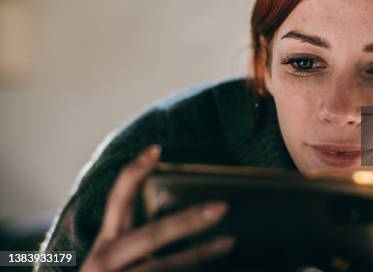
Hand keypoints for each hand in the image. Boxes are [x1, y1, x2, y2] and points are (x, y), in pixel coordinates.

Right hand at [82, 145, 233, 270]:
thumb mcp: (115, 257)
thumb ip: (138, 237)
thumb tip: (183, 212)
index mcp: (105, 243)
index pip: (118, 199)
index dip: (134, 172)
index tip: (156, 149)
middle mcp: (107, 260)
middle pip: (151, 235)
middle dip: (187, 221)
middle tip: (221, 207)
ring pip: (165, 266)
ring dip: (201, 254)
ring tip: (229, 242)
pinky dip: (192, 271)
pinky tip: (214, 263)